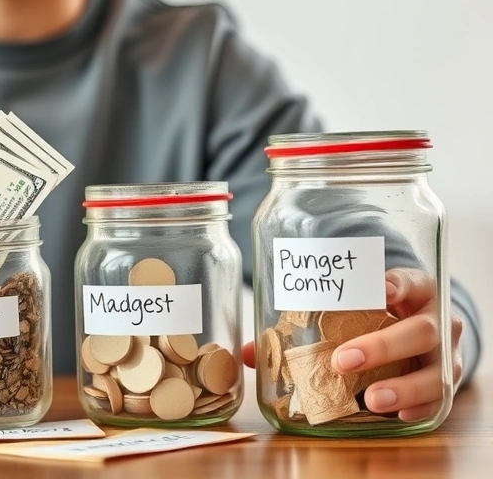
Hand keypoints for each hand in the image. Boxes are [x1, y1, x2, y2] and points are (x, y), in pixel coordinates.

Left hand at [241, 268, 462, 421]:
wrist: (427, 337)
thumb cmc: (380, 318)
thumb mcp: (355, 311)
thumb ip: (309, 322)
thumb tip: (250, 351)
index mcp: (413, 292)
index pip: (412, 281)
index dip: (397, 284)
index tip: (378, 289)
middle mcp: (436, 320)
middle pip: (421, 331)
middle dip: (383, 346)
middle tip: (343, 360)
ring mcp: (446, 354)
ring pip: (435, 370)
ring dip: (403, 386)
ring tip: (371, 399)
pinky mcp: (445, 382)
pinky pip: (440, 398)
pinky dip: (419, 407)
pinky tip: (397, 415)